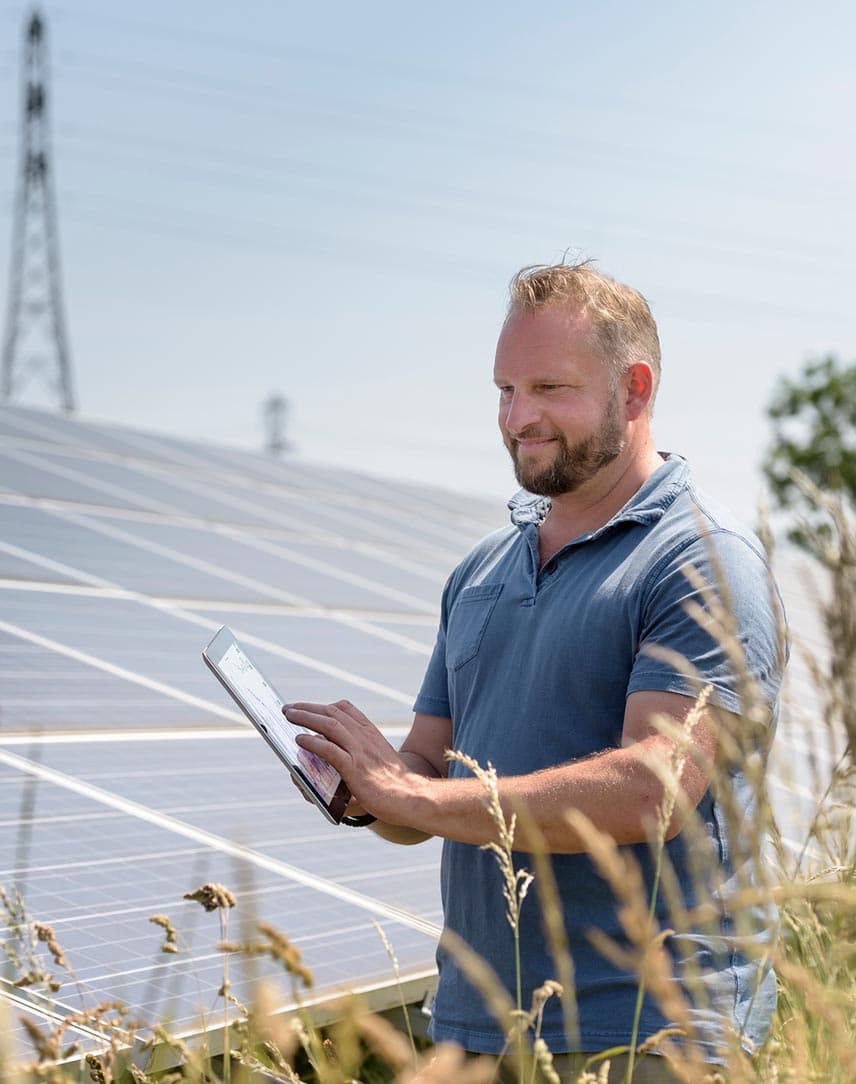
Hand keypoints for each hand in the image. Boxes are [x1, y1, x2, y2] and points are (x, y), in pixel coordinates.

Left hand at [284, 700, 413, 823]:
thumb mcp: (379, 759)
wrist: (411, 797)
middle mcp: (364, 736)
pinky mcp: (354, 768)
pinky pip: (329, 749)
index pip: (346, 709)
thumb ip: (360, 751)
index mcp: (371, 733)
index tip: (309, 706)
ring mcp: (360, 750)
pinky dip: (312, 742)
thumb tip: (330, 749)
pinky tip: (300, 740)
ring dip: (305, 717)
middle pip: (332, 712)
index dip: (324, 705)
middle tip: (289, 708)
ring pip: (328, 724)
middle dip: (308, 707)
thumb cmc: (394, 784)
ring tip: (289, 716)